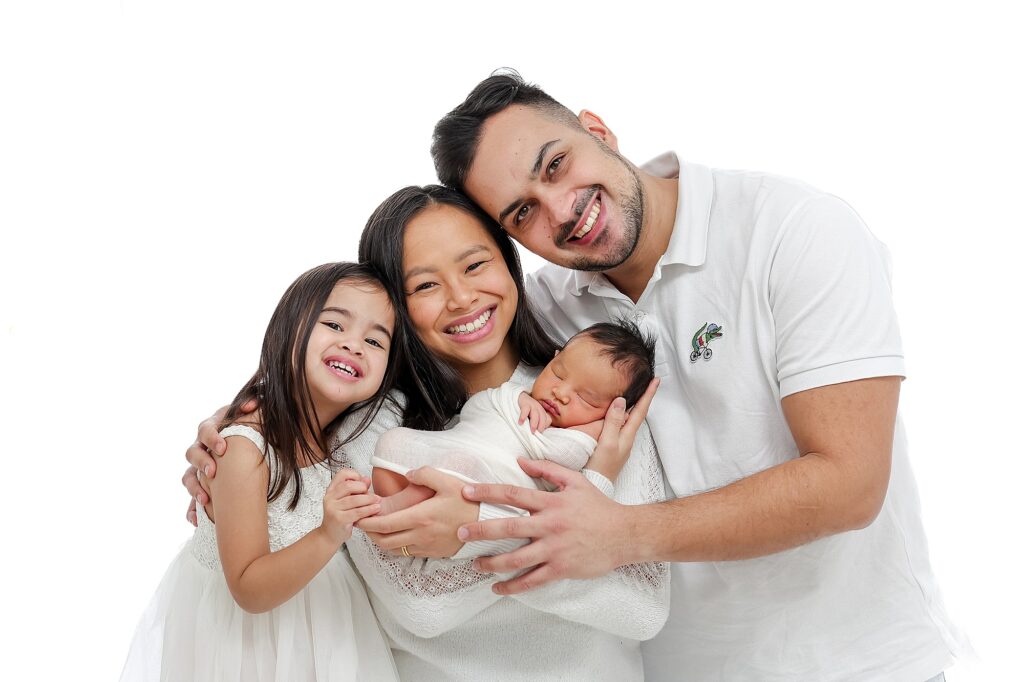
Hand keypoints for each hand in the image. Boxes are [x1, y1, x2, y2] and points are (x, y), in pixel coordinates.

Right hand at [182, 399, 256, 524]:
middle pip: (192, 452)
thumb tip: (255, 404)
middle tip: (214, 471)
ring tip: (206, 499)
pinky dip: (192, 509)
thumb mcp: (254, 417)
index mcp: (214, 428)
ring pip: (188, 476)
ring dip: (194, 487)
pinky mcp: (201, 486)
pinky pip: (190, 499)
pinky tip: (196, 521)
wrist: (253, 443)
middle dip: (202, 462)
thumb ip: (254, 408)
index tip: (223, 448)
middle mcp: (203, 447)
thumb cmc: (254, 427)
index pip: (205, 429)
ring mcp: (199, 467)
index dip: (211, 437)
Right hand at [320, 469, 381, 545]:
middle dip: (363, 488)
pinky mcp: (338, 519)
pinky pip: (356, 512)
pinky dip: (368, 510)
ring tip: (378, 501)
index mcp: (331, 490)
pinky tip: (375, 509)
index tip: (363, 482)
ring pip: (354, 499)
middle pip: (349, 485)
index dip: (355, 475)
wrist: (329, 536)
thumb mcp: (347, 501)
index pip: (342, 474)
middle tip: (372, 494)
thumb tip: (367, 479)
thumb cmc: (340, 517)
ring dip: (369, 499)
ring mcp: (332, 508)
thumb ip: (356, 489)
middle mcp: (329, 497)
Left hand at [356, 467, 478, 557]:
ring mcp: (427, 547)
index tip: (359, 516)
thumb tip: (408, 474)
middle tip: (363, 523)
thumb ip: (425, 474)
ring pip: (394, 550)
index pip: (385, 524)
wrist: (487, 525)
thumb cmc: (468, 503)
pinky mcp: (434, 553)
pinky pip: (408, 553)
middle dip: (370, 533)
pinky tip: (398, 535)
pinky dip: (397, 546)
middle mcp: (420, 536)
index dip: (368, 522)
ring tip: (377, 529)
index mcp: (420, 518)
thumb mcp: (448, 481)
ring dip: (382, 541)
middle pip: (384, 541)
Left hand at [458, 458, 635, 593]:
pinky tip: (498, 588)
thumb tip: (521, 462)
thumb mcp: (575, 481)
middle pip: (509, 527)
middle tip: (460, 531)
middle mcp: (550, 525)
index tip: (466, 491)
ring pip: (517, 558)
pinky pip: (533, 580)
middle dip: (481, 530)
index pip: (513, 494)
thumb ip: (548, 469)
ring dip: (492, 562)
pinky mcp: (561, 568)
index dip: (487, 492)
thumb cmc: (599, 507)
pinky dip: (513, 586)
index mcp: (551, 502)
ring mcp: (555, 549)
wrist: (625, 534)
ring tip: (476, 564)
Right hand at [517, 392, 551, 432]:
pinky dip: (523, 417)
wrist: (520, 396)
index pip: (547, 420)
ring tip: (532, 431)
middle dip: (541, 426)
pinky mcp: (525, 403)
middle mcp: (539, 408)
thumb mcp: (534, 415)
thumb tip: (540, 432)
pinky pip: (525, 410)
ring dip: (534, 423)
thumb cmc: (527, 410)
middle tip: (537, 434)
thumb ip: (537, 422)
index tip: (540, 434)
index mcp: (542, 412)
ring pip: (535, 414)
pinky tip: (520, 423)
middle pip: (542, 417)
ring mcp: (532, 405)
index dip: (544, 427)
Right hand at [585, 379, 658, 481]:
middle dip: (643, 398)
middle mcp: (626, 438)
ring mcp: (620, 443)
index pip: (640, 411)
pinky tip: (617, 415)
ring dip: (634, 407)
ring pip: (629, 420)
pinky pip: (620, 426)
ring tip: (636, 394)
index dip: (648, 395)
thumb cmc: (600, 467)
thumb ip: (613, 422)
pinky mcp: (612, 447)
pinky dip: (622, 416)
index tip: (656, 380)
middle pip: (637, 414)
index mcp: (627, 435)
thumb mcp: (607, 443)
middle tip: (648, 383)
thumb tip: (622, 401)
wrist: (595, 486)